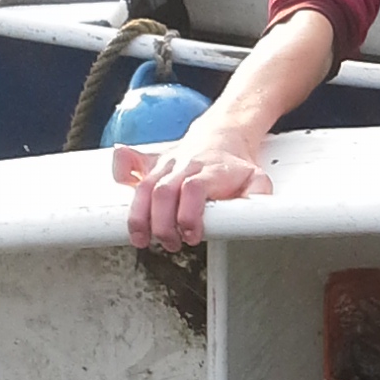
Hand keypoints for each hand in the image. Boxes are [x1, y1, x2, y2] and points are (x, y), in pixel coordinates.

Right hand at [114, 126, 272, 249]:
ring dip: (138, 216)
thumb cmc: (234, 165)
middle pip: (164, 191)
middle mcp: (184, 165)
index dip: (188, 213)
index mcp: (210, 171)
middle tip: (170, 244)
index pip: (194, 188)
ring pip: (144, 186)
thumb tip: (256, 210)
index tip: (191, 235)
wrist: (222, 135)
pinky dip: (121, 173)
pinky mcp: (151, 163)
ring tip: (140, 238)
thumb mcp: (257, 179)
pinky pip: (130, 162)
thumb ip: (259, 196)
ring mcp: (165, 164)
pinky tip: (120, 187)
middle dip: (162, 223)